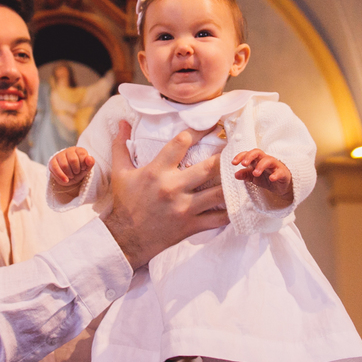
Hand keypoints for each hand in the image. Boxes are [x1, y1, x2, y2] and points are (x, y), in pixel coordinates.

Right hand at [49, 146, 93, 185]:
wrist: (69, 177)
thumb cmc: (79, 170)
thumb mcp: (86, 168)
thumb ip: (90, 162)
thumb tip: (89, 158)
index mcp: (78, 150)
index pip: (82, 155)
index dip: (84, 164)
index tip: (83, 168)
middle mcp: (68, 150)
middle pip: (73, 160)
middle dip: (76, 170)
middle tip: (76, 172)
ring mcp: (59, 155)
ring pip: (64, 165)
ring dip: (69, 174)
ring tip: (71, 176)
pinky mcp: (52, 162)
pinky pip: (56, 169)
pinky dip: (62, 176)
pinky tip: (66, 180)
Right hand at [103, 121, 228, 268]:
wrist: (125, 239)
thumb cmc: (124, 203)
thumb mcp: (119, 173)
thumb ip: (121, 146)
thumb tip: (122, 122)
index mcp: (156, 172)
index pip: (181, 142)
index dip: (198, 131)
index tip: (210, 126)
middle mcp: (173, 188)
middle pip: (209, 167)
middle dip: (225, 155)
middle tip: (236, 147)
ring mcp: (184, 208)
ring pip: (219, 193)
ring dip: (232, 183)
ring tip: (242, 173)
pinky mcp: (191, 226)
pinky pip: (218, 218)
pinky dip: (230, 210)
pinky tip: (237, 201)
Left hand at [232, 148, 293, 207]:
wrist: (280, 186)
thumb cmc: (266, 178)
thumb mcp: (253, 177)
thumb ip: (245, 175)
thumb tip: (236, 174)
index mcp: (257, 160)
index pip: (248, 153)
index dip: (240, 156)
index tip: (233, 163)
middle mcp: (265, 160)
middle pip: (258, 152)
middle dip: (249, 156)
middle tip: (243, 164)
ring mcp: (275, 166)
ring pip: (268, 160)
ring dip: (260, 166)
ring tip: (255, 174)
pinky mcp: (283, 173)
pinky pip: (280, 172)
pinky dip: (276, 175)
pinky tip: (271, 179)